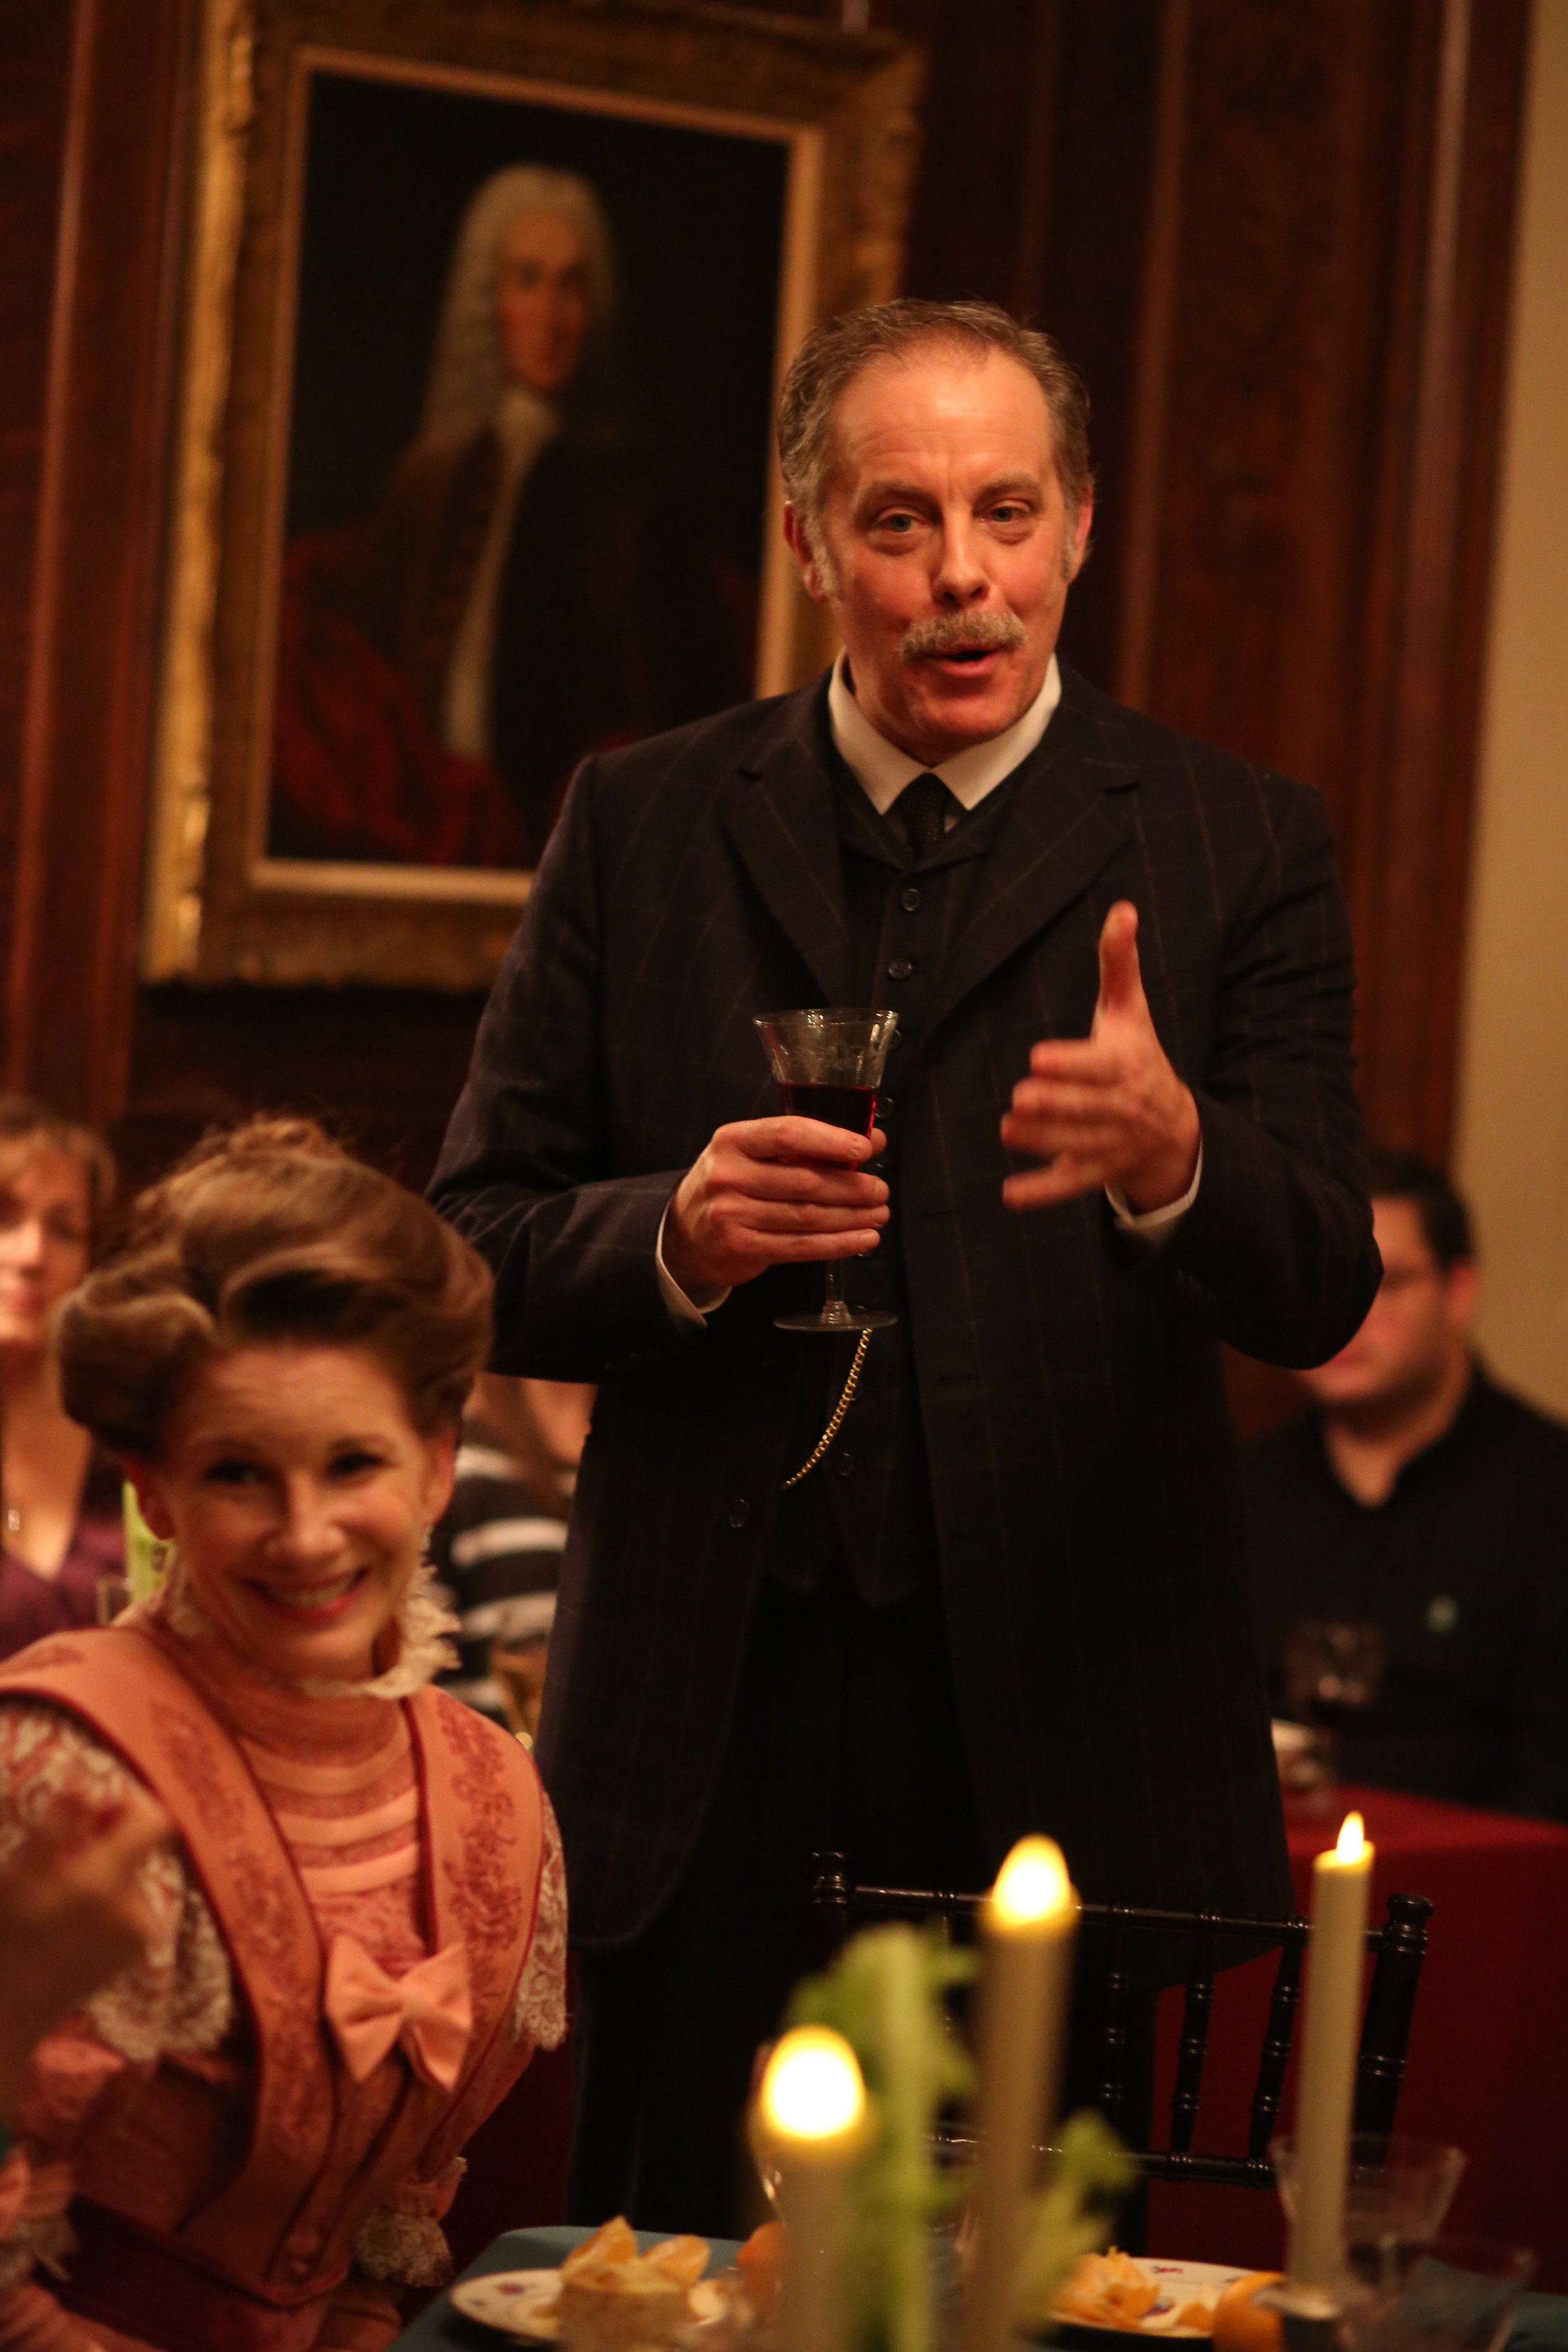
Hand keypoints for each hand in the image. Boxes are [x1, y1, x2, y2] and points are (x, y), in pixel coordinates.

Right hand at [0, 1782, 170, 2116]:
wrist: (10, 2012)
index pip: (153, 1823)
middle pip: (138, 1849)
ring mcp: (137, 1936)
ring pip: (128, 1877)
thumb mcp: (19, 1876)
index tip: (95, 1808)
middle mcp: (133, 1910)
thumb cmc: (6, 1937)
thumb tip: (83, 1788)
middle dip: (104, 1841)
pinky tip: (70, 1919)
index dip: (130, 1804)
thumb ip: (56, 1828)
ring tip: (58, 1893)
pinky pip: (127, 1906)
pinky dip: (105, 1899)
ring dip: (101, 1872)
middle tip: (61, 1855)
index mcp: (104, 1885)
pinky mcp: (133, 1953)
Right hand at [665, 1117, 888, 1292]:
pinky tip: (862, 1239)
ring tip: (878, 1214)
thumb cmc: (730, 1186)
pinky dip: (837, 1244)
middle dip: (851, 1186)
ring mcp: (731, 1213)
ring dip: (851, 1217)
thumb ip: (806, 1147)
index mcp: (733, 1140)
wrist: (684, 1234)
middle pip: (804, 1180)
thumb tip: (871, 1140)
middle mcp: (728, 1175)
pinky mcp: (741, 1247)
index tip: (866, 1148)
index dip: (831, 1140)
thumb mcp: (754, 1156)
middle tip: (880, 1190)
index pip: (788, 1134)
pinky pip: (800, 1246)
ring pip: (807, 1216)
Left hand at [1000, 900, 1200, 1211]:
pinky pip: (1069, 1186)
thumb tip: (1122, 909)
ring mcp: (1110, 1144)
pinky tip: (1009, 1195)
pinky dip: (1040, 1193)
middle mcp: (1122, 1108)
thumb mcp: (1131, 1011)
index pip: (1099, 1066)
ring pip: (1075, 1145)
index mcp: (1127, 1065)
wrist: (1174, 1130)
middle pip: (1086, 1108)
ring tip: (1008, 1130)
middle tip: (1021, 1098)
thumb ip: (1120, 964)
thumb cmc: (1139, 1057)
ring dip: (1042, 1141)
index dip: (1071, 1064)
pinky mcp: (1095, 1172)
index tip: (1038, 1058)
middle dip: (1055, 1105)